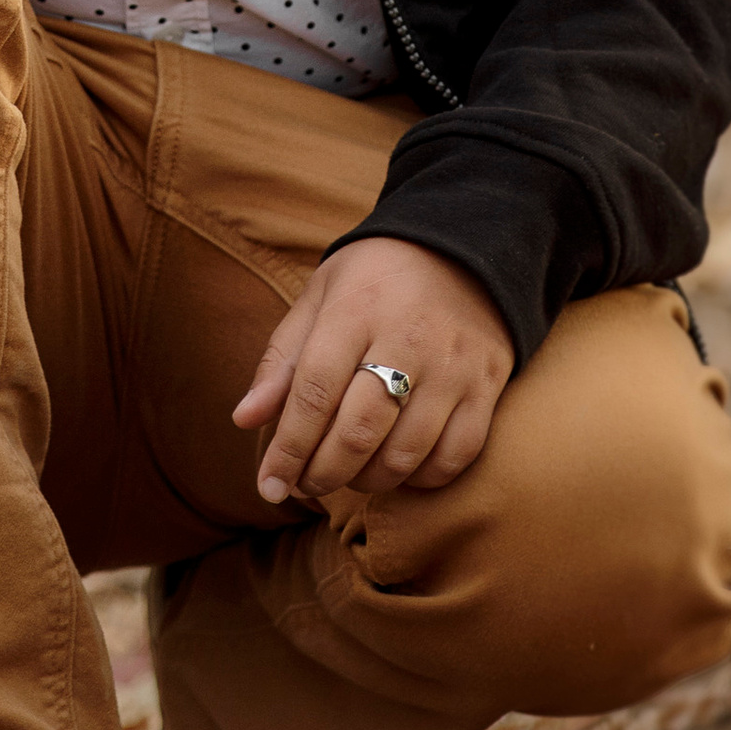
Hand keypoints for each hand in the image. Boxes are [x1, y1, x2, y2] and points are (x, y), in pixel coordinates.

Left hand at [234, 236, 513, 504]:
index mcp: (355, 310)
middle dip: (322, 474)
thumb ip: (282, 359)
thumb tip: (244, 420)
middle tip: (305, 485)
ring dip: (367, 481)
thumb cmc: (375, 279)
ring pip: (405, 453)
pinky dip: (420, 478)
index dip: (287, 449)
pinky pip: (454, 456)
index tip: (268, 484)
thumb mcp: (320, 297)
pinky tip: (397, 467)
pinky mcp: (486, 385)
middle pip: (357, 432)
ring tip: (347, 475)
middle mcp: (406, 338)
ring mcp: (452, 365)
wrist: (463, 244)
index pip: (313, 393)